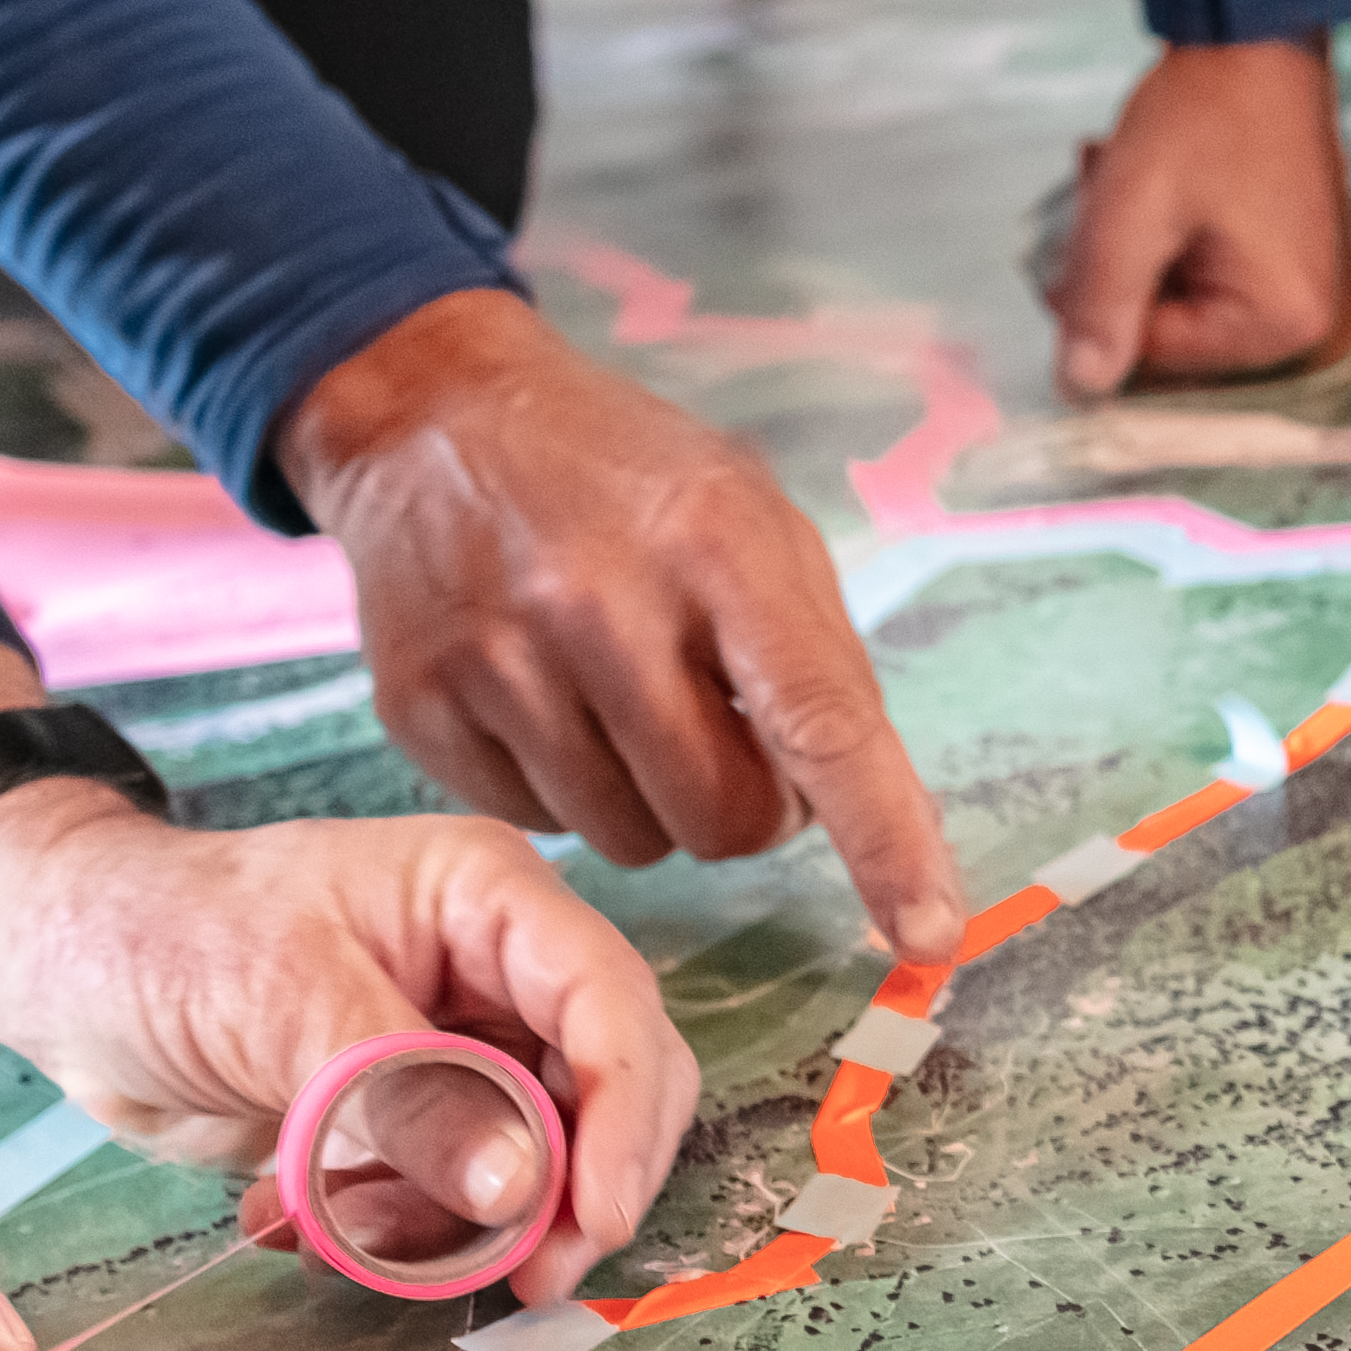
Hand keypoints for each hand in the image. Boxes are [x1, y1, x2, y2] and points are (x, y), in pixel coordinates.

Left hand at [0, 787, 698, 1310]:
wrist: (57, 977)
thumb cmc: (158, 936)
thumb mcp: (281, 1003)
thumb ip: (408, 1091)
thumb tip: (523, 1188)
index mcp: (487, 899)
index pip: (609, 1004)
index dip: (622, 1117)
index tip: (596, 1222)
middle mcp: (496, 971)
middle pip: (603, 1093)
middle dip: (567, 1192)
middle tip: (524, 1277)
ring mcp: (457, 1049)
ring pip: (535, 1164)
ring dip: (457, 1225)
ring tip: (343, 1230)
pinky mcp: (409, 1119)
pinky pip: (455, 1200)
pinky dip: (396, 1233)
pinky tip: (298, 1219)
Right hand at [274, 293, 963, 959]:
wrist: (434, 416)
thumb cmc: (623, 475)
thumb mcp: (751, 519)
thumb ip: (816, 664)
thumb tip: (886, 829)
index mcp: (713, 541)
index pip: (819, 720)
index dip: (884, 838)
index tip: (929, 933)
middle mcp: (599, 603)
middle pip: (725, 817)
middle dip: (750, 808)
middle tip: (725, 735)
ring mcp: (497, 659)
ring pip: (635, 842)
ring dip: (655, 803)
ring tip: (623, 701)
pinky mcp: (421, 709)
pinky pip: (542, 826)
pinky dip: (568, 789)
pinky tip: (550, 701)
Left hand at [1042, 36, 1350, 397]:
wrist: (1256, 32)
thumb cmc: (1207, 109)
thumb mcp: (1134, 208)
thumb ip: (1102, 303)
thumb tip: (1080, 389)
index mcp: (1278, 322)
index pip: (1153, 356)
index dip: (1095, 301)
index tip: (1077, 236)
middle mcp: (1301, 322)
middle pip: (1168, 338)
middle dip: (1120, 275)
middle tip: (1101, 196)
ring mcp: (1296, 290)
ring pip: (1175, 305)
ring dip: (1135, 253)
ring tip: (1122, 180)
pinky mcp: (1281, 260)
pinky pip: (1200, 278)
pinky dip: (1163, 238)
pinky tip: (1152, 189)